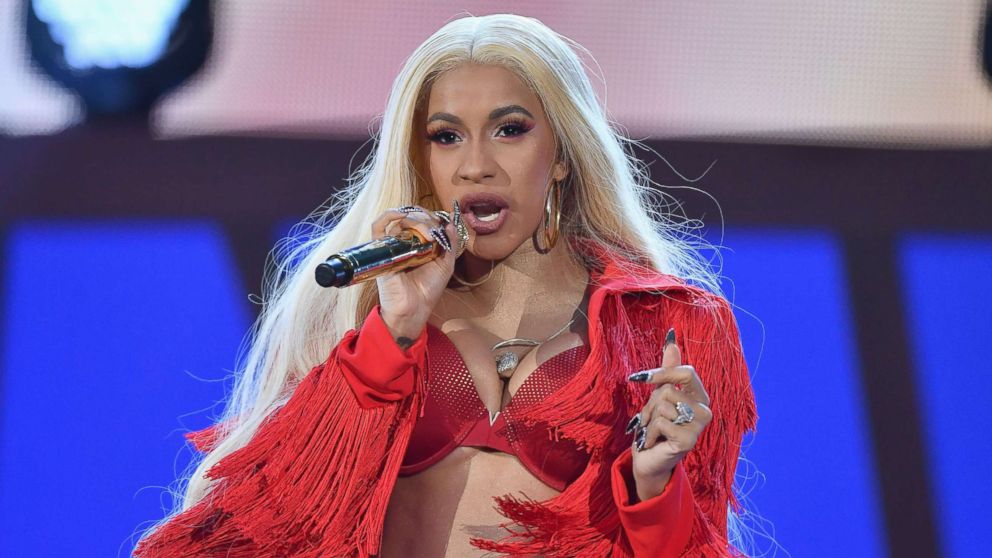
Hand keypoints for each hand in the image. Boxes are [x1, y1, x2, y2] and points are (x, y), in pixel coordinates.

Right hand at [371, 202, 461, 343]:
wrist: (414, 308)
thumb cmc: (428, 289)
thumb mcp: (446, 264)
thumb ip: (450, 243)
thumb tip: (451, 222)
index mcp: (419, 244)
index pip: (423, 219)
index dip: (434, 216)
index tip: (445, 223)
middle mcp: (405, 242)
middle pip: (412, 217)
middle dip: (427, 219)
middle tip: (436, 232)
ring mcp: (393, 245)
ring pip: (399, 220)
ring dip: (416, 221)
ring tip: (428, 234)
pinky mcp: (381, 250)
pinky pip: (378, 227)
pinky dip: (388, 216)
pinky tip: (401, 214)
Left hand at [625, 328, 712, 500]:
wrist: (649, 459)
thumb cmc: (655, 426)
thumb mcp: (660, 395)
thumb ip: (668, 369)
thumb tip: (672, 338)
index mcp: (700, 396)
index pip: (686, 372)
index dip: (661, 373)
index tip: (638, 377)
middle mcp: (705, 410)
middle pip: (667, 390)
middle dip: (649, 404)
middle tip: (650, 420)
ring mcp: (699, 427)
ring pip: (661, 406)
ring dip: (648, 419)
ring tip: (652, 431)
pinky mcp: (688, 441)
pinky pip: (659, 423)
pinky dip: (648, 433)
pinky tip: (653, 442)